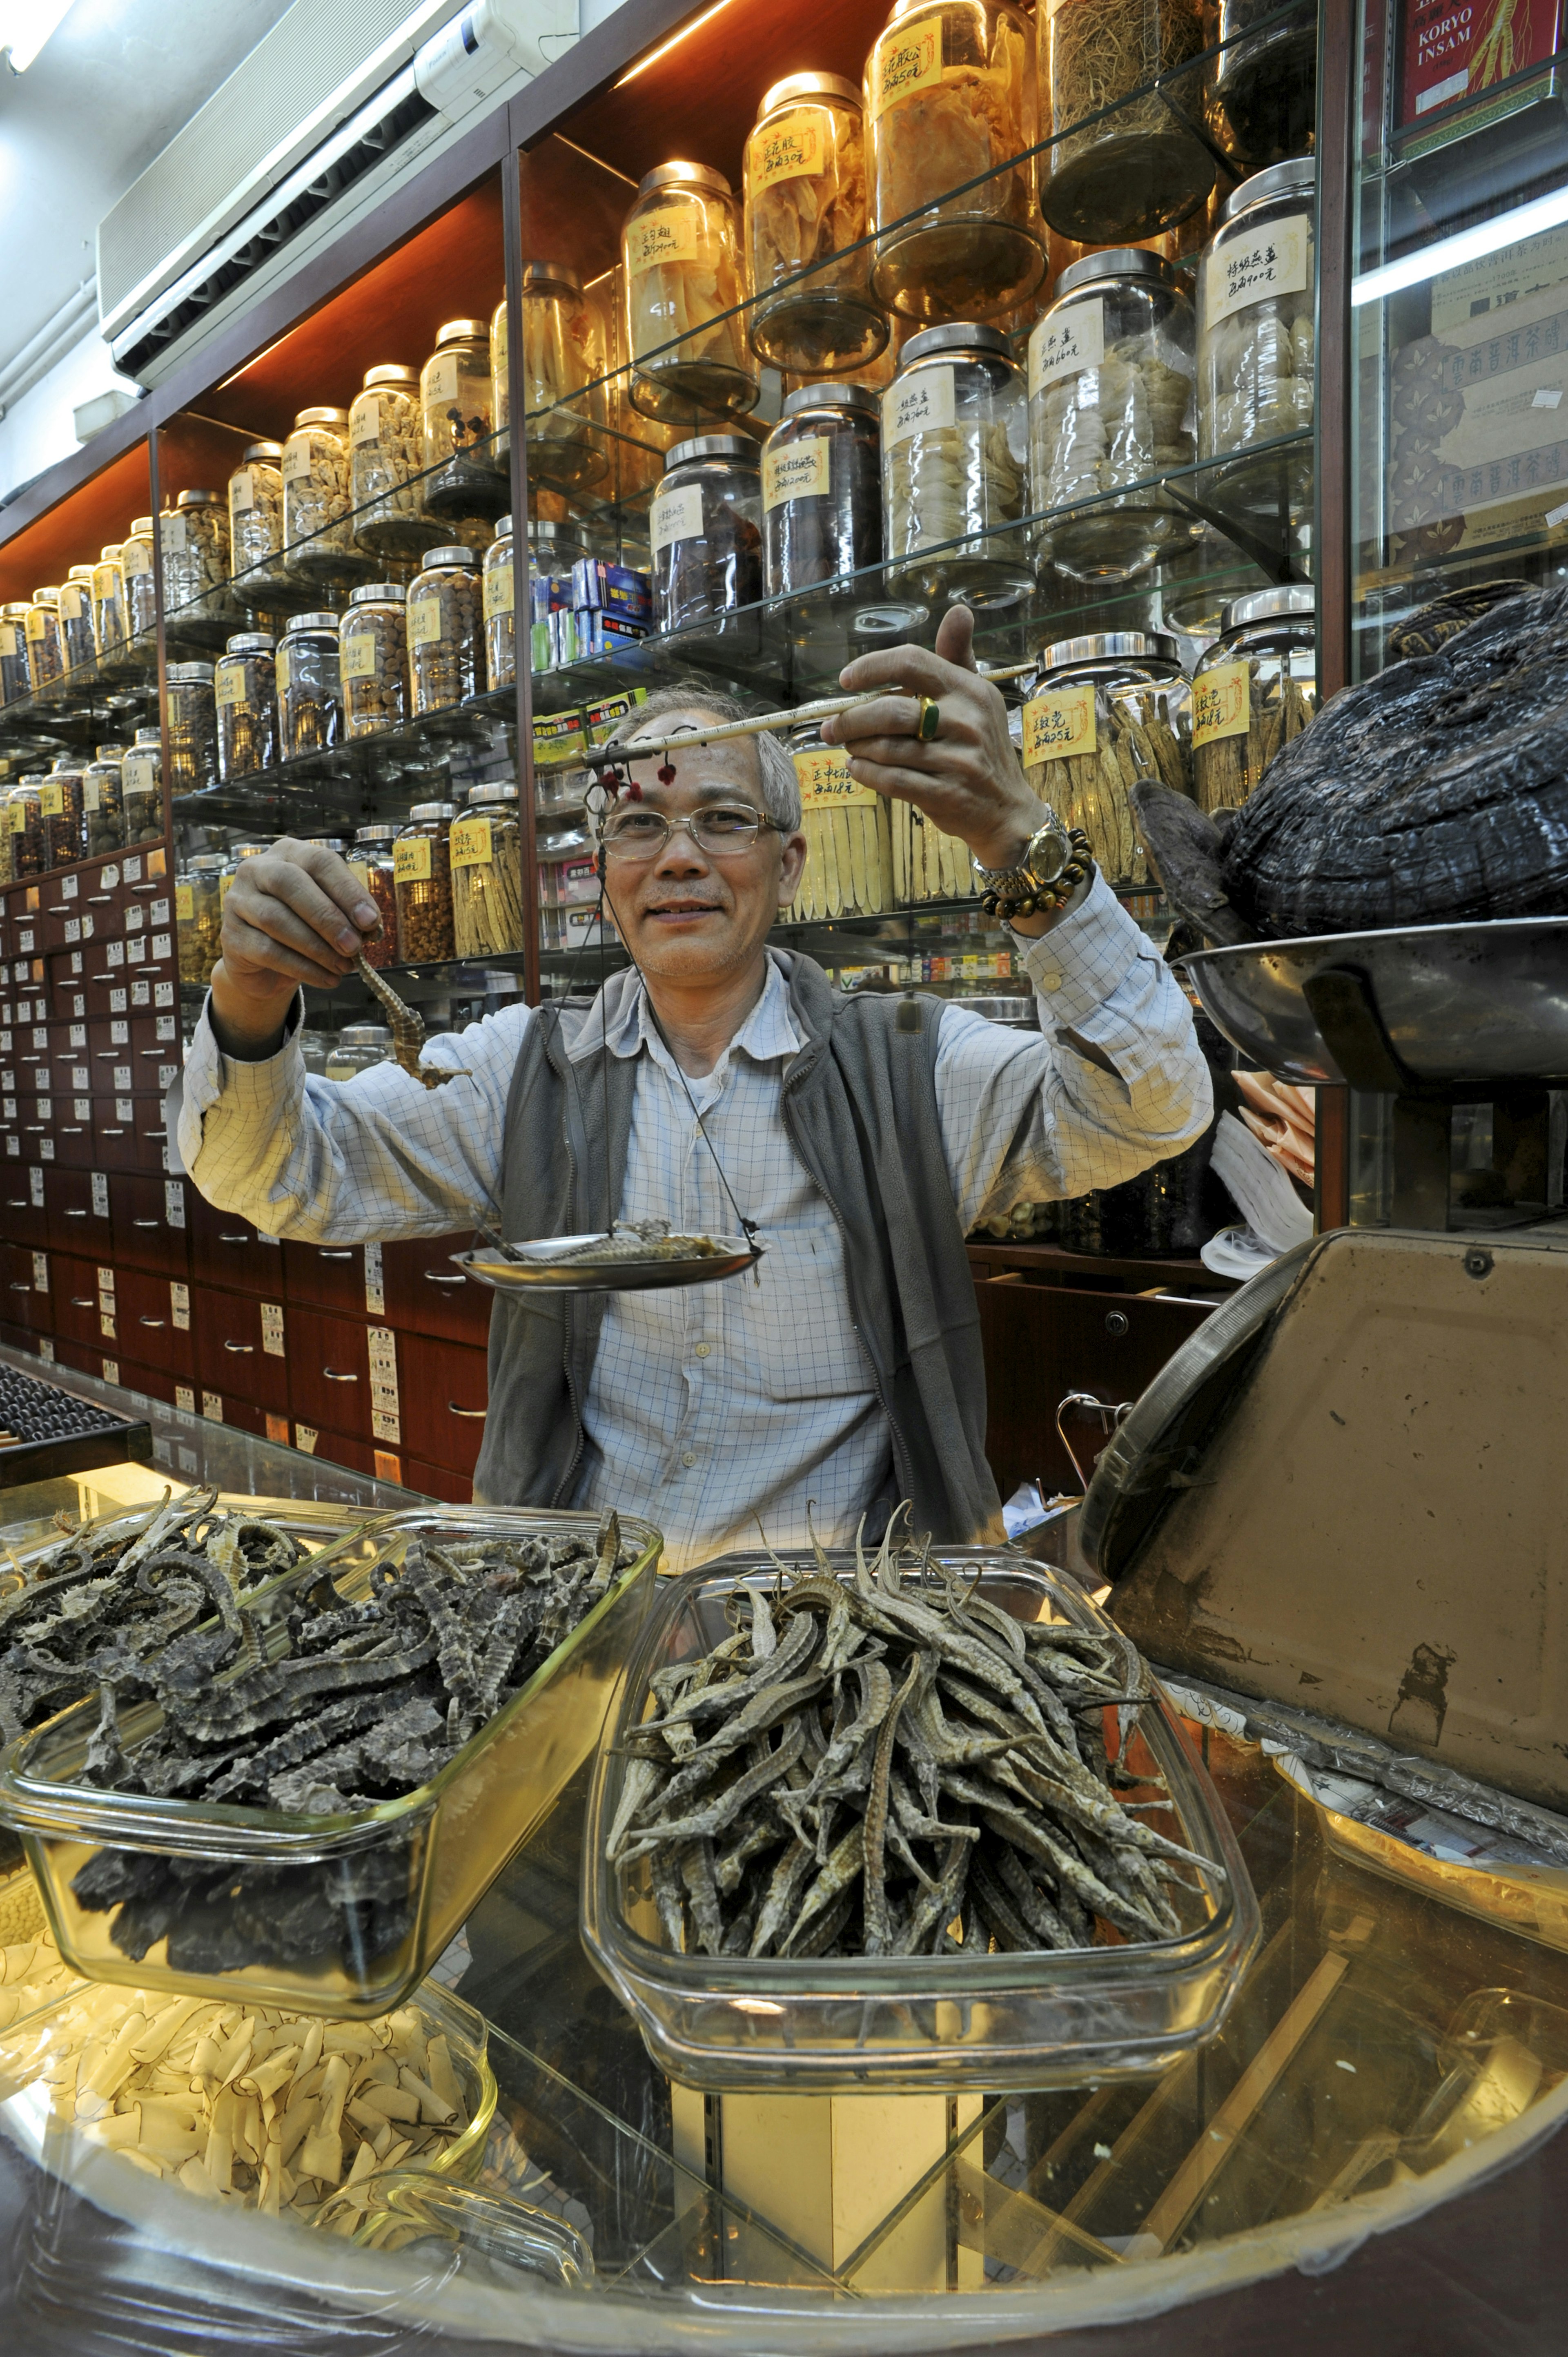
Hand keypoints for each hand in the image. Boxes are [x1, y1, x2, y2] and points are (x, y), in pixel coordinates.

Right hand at [210, 836, 381, 1056]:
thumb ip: (347, 912)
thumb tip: (370, 926)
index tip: (371, 921)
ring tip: (344, 966)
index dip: (347, 891)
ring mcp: (238, 901)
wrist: (265, 961)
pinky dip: (303, 968)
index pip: (319, 862)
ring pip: (277, 920)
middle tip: (354, 946)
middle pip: (290, 883)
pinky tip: (327, 979)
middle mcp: (257, 870)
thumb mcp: (329, 912)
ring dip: (317, 947)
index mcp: (288, 854)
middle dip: (328, 917)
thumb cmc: (303, 926)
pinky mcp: (231, 935)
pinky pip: (268, 951)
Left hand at [821, 606, 1046, 873]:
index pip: (912, 662)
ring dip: (857, 747)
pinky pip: (893, 780)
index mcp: (970, 691)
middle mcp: (967, 722)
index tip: (846, 680)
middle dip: (851, 719)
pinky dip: (866, 773)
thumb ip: (958, 657)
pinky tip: (857, 768)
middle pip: (891, 711)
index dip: (872, 667)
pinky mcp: (947, 795)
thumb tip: (959, 611)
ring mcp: (959, 761)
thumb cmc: (981, 748)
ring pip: (887, 749)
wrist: (1008, 810)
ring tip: (847, 746)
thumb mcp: (978, 699)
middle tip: (830, 727)